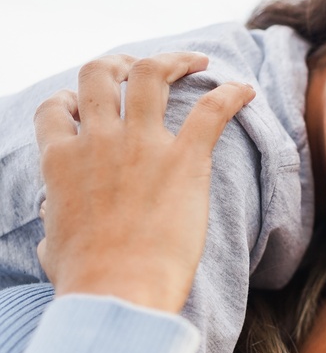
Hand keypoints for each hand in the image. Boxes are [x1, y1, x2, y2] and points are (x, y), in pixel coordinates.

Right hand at [33, 52, 254, 311]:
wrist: (119, 292)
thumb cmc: (87, 281)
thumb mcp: (53, 245)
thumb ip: (55, 222)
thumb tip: (52, 224)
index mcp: (61, 161)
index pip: (57, 108)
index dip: (72, 99)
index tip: (89, 104)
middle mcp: (97, 141)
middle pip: (99, 74)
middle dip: (119, 63)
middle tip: (142, 68)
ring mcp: (141, 145)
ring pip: (150, 74)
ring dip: (174, 60)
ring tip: (197, 61)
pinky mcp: (184, 158)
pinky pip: (212, 110)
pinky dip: (232, 94)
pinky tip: (247, 91)